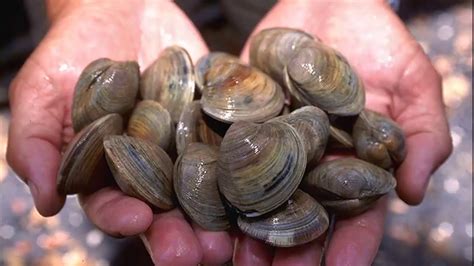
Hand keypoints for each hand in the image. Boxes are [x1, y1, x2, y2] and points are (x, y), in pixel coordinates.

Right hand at [7, 1, 232, 264]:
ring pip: (204, 193)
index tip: (138, 219)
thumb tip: (45, 204)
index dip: (122, 217)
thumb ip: (36, 144)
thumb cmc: (73, 51)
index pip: (112, 206)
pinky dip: (244, 171)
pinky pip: (231, 151)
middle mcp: (149, 171)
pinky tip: (259, 189)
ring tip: (231, 239)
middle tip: (200, 255)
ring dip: (218, 220)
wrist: (122, 10)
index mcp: (106, 173)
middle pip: (165, 213)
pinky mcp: (214, 128)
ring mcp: (186, 150)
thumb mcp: (42, 91)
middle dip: (181, 236)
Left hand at [238, 1, 451, 264]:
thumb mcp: (414, 82)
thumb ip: (424, 133)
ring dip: (248, 228)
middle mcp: (311, 165)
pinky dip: (217, 178)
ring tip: (235, 256)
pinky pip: (229, 153)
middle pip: (300, 218)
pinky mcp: (243, 121)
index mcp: (354, 167)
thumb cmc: (380, 43)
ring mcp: (274, 146)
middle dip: (288, 250)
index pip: (356, 217)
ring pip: (260, 197)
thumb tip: (415, 192)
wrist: (330, 5)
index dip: (350, 248)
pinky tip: (206, 202)